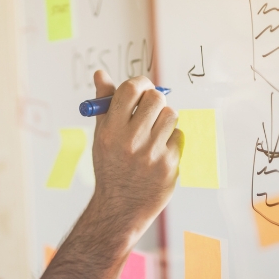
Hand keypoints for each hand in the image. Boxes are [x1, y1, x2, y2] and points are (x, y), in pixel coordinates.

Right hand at [90, 70, 183, 229]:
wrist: (120, 205)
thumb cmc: (110, 166)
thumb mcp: (101, 135)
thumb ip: (104, 103)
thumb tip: (100, 73)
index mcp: (110, 130)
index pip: (130, 89)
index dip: (140, 84)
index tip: (141, 89)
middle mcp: (130, 140)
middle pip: (156, 98)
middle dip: (155, 100)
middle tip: (149, 109)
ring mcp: (152, 153)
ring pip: (171, 115)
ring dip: (164, 120)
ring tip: (153, 133)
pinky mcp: (170, 164)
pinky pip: (178, 136)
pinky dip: (171, 140)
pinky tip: (158, 152)